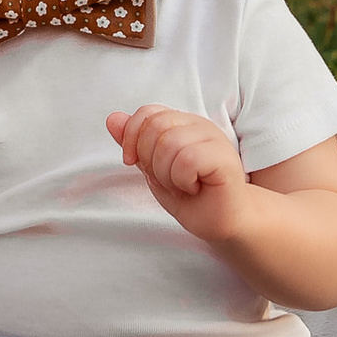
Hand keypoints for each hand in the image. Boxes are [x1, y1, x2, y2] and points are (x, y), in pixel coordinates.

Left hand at [106, 102, 250, 240]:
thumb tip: (112, 118)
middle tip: (168, 180)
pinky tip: (194, 188)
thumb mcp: (153, 169)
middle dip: (150, 161)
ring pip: (169, 143)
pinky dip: (182, 179)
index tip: (133, 163)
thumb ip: (135, 143)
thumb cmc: (191, 197)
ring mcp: (215, 139)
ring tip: (182, 185)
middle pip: (155, 126)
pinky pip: (187, 159)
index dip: (132, 138)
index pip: (147, 113)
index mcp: (182, 123)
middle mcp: (199, 125)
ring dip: (167, 174)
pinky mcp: (225, 158)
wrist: (221, 223)